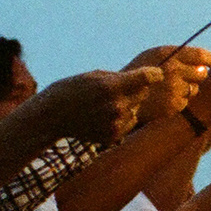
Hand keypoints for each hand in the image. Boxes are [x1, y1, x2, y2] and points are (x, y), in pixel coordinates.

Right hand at [32, 67, 161, 144]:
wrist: (54, 115)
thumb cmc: (75, 89)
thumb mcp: (97, 76)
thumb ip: (123, 78)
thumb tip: (147, 81)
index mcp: (112, 87)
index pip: (147, 79)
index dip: (154, 75)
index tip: (157, 74)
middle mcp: (116, 106)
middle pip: (143, 94)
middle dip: (135, 89)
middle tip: (117, 89)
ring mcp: (115, 123)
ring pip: (136, 109)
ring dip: (128, 105)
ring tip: (105, 104)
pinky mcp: (113, 136)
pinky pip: (130, 123)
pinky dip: (122, 119)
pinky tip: (103, 115)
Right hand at [138, 49, 210, 124]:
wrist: (115, 96)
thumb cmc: (136, 73)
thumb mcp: (153, 57)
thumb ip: (177, 57)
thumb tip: (204, 64)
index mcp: (168, 54)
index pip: (200, 56)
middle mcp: (173, 70)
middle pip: (201, 74)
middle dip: (199, 75)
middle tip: (191, 76)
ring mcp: (173, 89)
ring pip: (194, 89)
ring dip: (188, 88)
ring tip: (170, 88)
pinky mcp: (172, 106)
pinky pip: (185, 102)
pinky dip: (179, 101)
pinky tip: (164, 99)